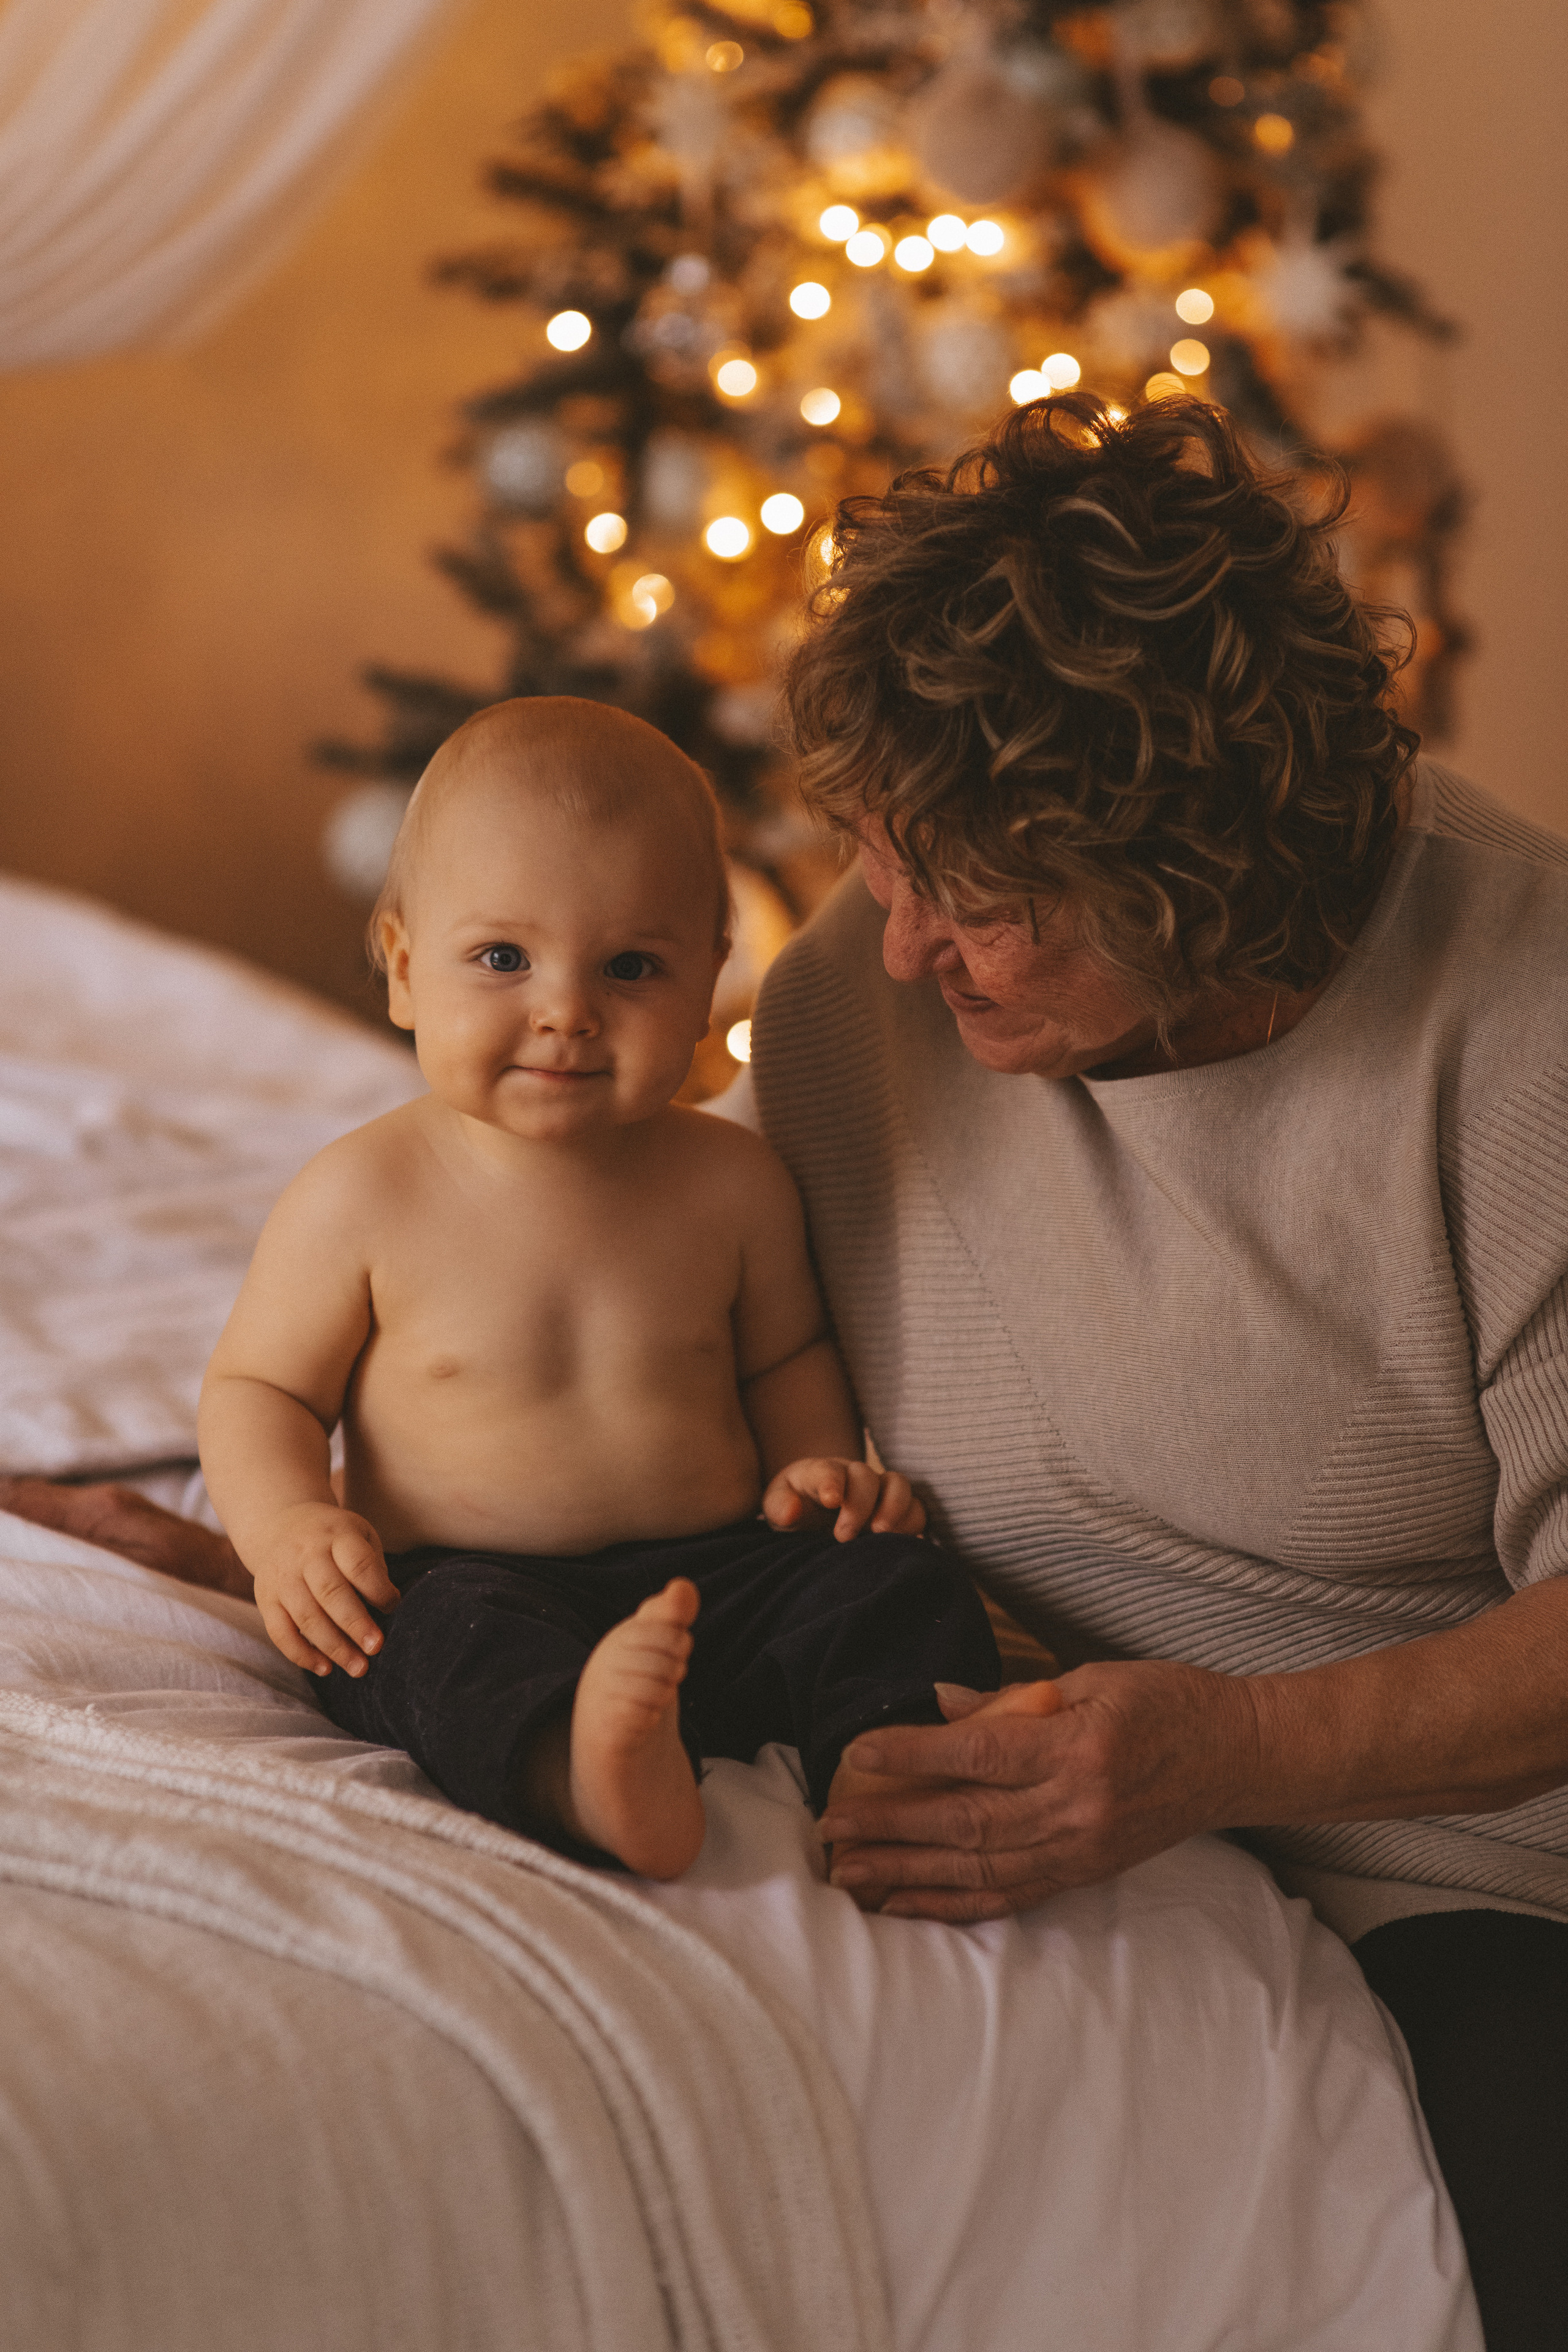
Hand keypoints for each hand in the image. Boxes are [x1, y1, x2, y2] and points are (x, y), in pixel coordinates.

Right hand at [246, 1503, 398, 1678]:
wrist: (280, 1524)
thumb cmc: (334, 1538)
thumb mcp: (359, 1535)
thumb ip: (373, 1566)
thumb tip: (388, 1607)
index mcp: (336, 1535)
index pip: (357, 1563)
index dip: (377, 1588)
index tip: (393, 1607)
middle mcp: (305, 1554)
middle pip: (330, 1592)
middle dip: (355, 1623)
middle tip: (376, 1648)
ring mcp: (282, 1577)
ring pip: (306, 1617)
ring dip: (333, 1647)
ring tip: (358, 1668)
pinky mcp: (265, 1599)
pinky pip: (279, 1632)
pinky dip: (301, 1654)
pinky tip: (325, 1668)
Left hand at [762, 1457, 926, 1541]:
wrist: (813, 1516)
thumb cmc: (794, 1509)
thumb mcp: (776, 1507)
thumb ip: (779, 1506)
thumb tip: (792, 1511)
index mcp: (821, 1472)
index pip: (828, 1470)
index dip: (832, 1482)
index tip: (830, 1501)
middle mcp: (854, 1476)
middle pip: (866, 1476)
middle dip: (858, 1505)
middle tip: (842, 1536)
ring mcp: (879, 1491)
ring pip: (899, 1485)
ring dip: (894, 1508)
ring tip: (880, 1534)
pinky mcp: (898, 1511)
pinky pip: (917, 1509)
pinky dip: (911, 1523)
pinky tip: (897, 1543)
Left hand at [817, 1658, 1258, 1921]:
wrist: (1239, 1756)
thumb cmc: (1167, 1700)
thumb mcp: (1093, 1678)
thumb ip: (1015, 1697)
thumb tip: (940, 1704)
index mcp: (1078, 1748)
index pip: (978, 1754)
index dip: (912, 1756)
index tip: (856, 1754)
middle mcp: (1077, 1808)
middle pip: (966, 1823)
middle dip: (891, 1827)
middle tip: (830, 1827)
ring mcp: (1081, 1849)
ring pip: (978, 1870)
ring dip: (906, 1872)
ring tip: (848, 1871)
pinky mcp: (1085, 1874)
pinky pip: (1008, 1897)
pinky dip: (951, 1903)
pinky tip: (905, 1903)